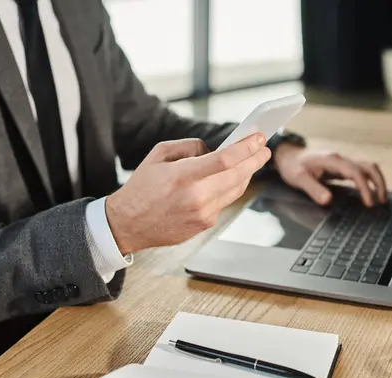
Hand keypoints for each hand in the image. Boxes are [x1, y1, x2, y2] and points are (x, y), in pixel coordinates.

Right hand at [106, 134, 270, 253]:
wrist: (128, 224)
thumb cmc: (142, 187)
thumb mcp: (159, 154)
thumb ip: (190, 147)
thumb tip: (214, 150)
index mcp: (182, 176)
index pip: (225, 160)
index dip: (246, 147)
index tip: (259, 139)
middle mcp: (195, 198)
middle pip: (238, 176)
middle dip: (255, 160)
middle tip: (264, 149)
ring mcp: (202, 214)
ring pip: (236, 190)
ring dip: (246, 174)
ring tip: (252, 161)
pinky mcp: (205, 225)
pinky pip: (224, 202)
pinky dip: (228, 189)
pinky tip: (228, 180)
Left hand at [273, 143, 386, 206]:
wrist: (288, 156)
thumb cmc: (293, 166)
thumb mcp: (299, 179)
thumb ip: (313, 189)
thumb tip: (328, 200)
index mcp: (332, 160)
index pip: (356, 173)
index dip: (365, 188)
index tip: (369, 203)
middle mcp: (341, 158)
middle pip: (369, 166)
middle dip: (379, 183)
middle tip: (383, 201)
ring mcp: (343, 161)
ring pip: (368, 167)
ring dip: (377, 181)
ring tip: (381, 198)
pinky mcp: (342, 166)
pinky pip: (361, 171)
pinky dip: (370, 181)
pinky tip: (371, 192)